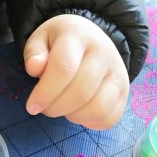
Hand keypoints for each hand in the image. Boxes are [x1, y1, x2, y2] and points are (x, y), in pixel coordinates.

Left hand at [23, 14, 129, 129]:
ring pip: (97, 108)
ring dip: (73, 116)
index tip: (31, 106)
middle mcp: (105, 53)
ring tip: (62, 106)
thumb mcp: (41, 38)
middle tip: (44, 108)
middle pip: (81, 91)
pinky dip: (88, 122)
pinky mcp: (125, 92)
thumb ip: (34, 52)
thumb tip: (34, 68)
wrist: (92, 39)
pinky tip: (77, 110)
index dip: (45, 92)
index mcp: (79, 35)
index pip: (64, 67)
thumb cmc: (61, 42)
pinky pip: (108, 118)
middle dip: (56, 107)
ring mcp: (118, 73)